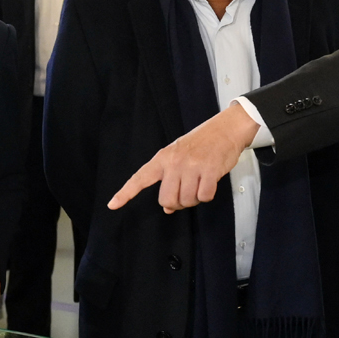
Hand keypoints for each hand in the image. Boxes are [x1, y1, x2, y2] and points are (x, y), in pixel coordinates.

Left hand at [109, 104, 258, 212]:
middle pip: (167, 199)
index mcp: (162, 158)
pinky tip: (209, 183)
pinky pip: (204, 197)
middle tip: (185, 193)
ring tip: (199, 184)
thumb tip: (168, 209)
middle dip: (177, 203)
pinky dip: (207, 196)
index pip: (140, 177)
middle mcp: (174, 162)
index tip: (112, 204)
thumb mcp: (179, 157)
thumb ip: (169, 180)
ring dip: (194, 199)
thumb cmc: (201, 144)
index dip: (126, 193)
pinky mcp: (209, 170)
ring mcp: (192, 166)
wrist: (225, 129)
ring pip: (186, 200)